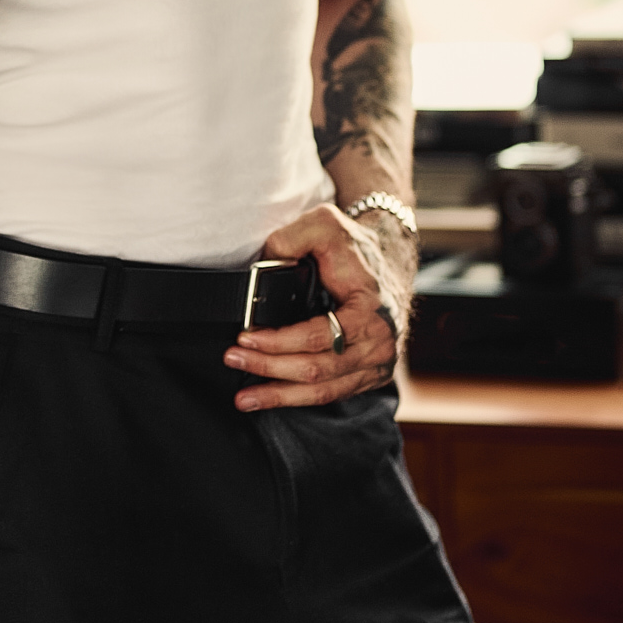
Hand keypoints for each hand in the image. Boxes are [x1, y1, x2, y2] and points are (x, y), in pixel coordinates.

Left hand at [223, 202, 414, 411]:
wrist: (388, 262)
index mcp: (370, 311)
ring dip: (280, 395)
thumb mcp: (324, 224)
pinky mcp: (368, 375)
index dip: (278, 341)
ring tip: (245, 397)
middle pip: (317, 369)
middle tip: (234, 358)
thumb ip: (291, 239)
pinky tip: (271, 396)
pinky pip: (330, 394)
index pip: (319, 337)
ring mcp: (377, 364)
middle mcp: (379, 344)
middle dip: (269, 367)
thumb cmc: (354, 247)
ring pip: (323, 391)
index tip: (245, 336)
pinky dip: (297, 397)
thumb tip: (262, 266)